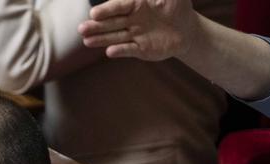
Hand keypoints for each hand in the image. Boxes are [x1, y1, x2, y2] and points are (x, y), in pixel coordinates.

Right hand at [78, 0, 198, 60]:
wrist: (187, 30)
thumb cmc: (178, 7)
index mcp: (136, 4)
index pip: (118, 6)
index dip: (106, 10)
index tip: (94, 13)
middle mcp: (131, 20)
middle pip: (111, 23)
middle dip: (96, 26)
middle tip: (81, 29)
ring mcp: (134, 35)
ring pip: (115, 36)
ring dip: (101, 39)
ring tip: (86, 41)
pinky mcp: (140, 49)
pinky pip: (129, 49)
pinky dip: (120, 51)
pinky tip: (110, 52)